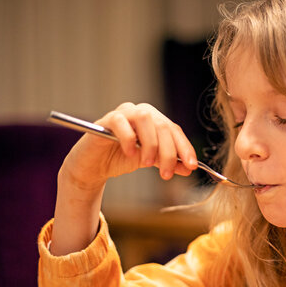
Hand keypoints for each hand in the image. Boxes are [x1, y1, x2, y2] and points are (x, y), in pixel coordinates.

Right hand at [60, 102, 198, 189]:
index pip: (174, 130)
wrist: (93, 166)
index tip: (192, 166)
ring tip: (148, 163)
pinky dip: (129, 139)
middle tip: (166, 174)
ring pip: (145, 120)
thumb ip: (168, 162)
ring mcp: (123, 113)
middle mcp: (141, 112)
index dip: (185, 148)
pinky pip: (121, 123)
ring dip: (151, 144)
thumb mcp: (149, 162)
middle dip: (168, 152)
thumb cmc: (120, 159)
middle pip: (162, 126)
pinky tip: (130, 154)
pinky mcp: (106, 120)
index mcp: (154, 120)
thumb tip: (188, 168)